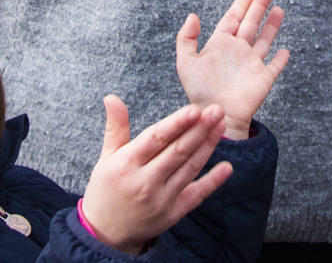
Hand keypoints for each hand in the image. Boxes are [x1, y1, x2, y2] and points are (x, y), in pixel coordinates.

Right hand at [78, 98, 230, 254]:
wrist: (105, 234)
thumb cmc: (106, 189)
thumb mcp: (106, 157)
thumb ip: (116, 127)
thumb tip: (112, 97)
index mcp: (126, 164)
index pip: (156, 138)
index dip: (177, 123)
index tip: (195, 109)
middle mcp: (144, 182)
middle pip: (177, 151)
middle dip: (199, 129)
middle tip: (217, 111)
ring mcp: (160, 200)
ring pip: (189, 168)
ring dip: (207, 146)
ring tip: (221, 126)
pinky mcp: (172, 214)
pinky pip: (196, 195)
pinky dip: (213, 181)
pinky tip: (227, 167)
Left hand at [175, 0, 288, 139]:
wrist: (216, 115)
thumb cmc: (199, 92)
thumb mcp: (186, 62)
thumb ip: (186, 38)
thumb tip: (193, 15)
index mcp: (221, 45)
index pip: (233, 19)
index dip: (241, 5)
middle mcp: (238, 51)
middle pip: (251, 23)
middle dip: (260, 5)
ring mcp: (251, 65)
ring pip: (265, 40)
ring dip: (272, 25)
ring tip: (279, 9)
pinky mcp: (263, 79)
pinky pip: (274, 66)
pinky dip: (280, 59)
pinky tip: (285, 51)